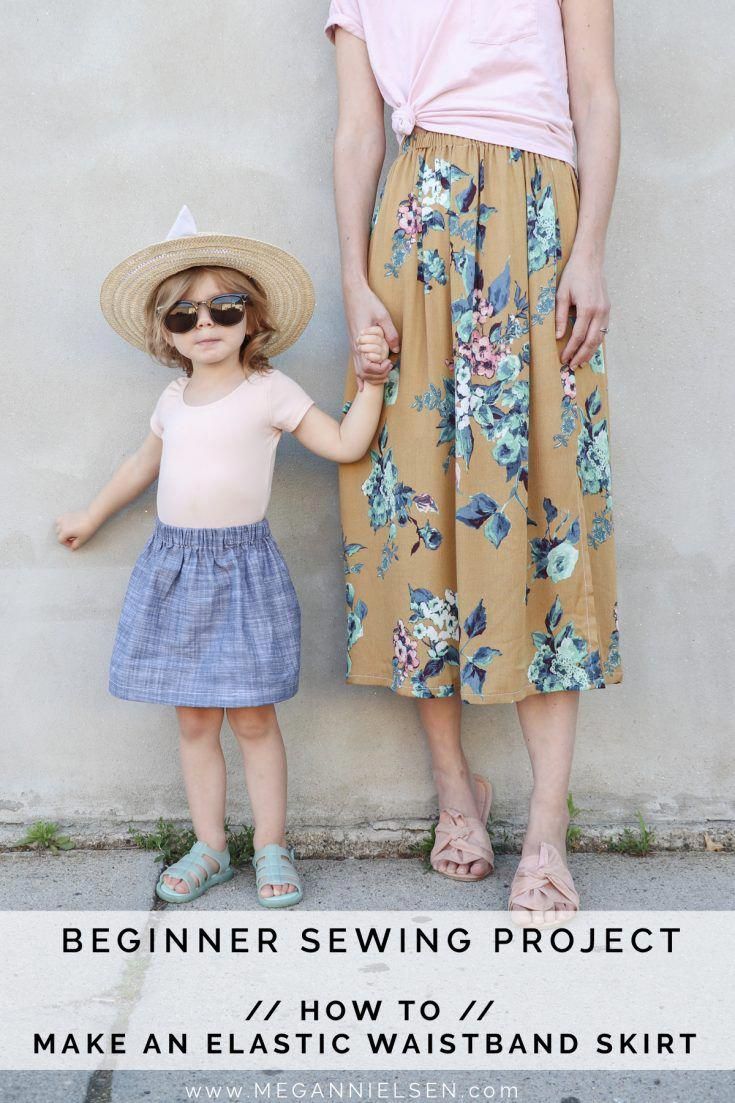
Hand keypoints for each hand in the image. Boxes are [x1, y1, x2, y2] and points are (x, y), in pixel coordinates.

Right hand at [55, 509, 97, 550]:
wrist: (92, 517)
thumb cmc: (87, 528)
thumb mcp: (82, 539)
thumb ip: (75, 545)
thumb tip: (71, 548)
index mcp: (65, 532)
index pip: (60, 540)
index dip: (66, 543)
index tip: (73, 543)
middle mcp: (62, 525)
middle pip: (59, 534)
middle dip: (65, 537)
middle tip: (74, 538)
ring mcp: (63, 518)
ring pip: (58, 526)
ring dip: (62, 530)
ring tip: (71, 531)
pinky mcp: (67, 514)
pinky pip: (60, 519)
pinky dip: (62, 523)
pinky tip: (69, 525)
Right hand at [343, 278, 399, 391]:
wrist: (353, 292)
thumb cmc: (367, 302)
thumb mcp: (383, 315)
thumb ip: (390, 333)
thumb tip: (396, 350)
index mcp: (360, 342)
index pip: (368, 367)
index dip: (380, 370)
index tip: (390, 363)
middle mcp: (355, 347)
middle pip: (363, 373)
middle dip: (377, 377)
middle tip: (390, 371)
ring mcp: (353, 347)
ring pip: (358, 371)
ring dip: (371, 377)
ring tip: (383, 376)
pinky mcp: (354, 345)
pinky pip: (355, 365)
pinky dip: (360, 376)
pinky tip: (363, 385)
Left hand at [555, 252, 609, 369]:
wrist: (590, 260)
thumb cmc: (573, 275)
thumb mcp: (561, 295)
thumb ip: (560, 317)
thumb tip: (558, 336)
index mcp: (587, 308)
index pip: (578, 336)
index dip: (570, 349)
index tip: (563, 359)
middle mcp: (599, 311)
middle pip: (591, 340)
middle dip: (581, 355)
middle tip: (572, 366)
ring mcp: (606, 310)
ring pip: (599, 337)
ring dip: (590, 352)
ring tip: (581, 362)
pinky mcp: (607, 309)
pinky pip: (603, 330)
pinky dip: (596, 341)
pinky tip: (589, 348)